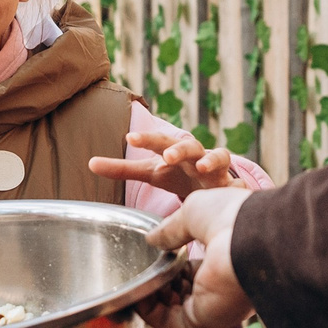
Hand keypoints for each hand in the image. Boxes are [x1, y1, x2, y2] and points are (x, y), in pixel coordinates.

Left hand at [89, 128, 238, 195]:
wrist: (209, 185)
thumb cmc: (177, 175)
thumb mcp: (151, 172)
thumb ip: (122, 169)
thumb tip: (89, 163)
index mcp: (174, 151)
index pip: (159, 142)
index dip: (146, 140)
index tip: (130, 139)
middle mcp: (196, 155)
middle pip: (189, 145)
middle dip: (179, 149)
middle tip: (167, 156)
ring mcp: (216, 168)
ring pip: (219, 156)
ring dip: (211, 160)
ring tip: (201, 168)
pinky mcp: (231, 183)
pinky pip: (237, 181)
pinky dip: (236, 183)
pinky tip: (233, 187)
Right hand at [141, 188, 256, 327]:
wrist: (252, 238)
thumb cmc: (233, 217)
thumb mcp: (194, 213)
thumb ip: (171, 229)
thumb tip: (152, 238)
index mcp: (228, 260)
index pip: (195, 269)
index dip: (171, 263)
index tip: (153, 254)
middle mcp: (223, 287)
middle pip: (182, 292)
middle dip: (159, 282)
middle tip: (140, 269)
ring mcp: (213, 306)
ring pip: (172, 309)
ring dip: (150, 296)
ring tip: (133, 278)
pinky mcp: (203, 321)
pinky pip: (168, 321)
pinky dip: (148, 310)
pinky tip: (135, 292)